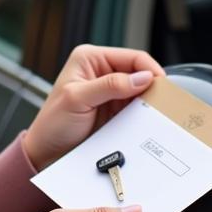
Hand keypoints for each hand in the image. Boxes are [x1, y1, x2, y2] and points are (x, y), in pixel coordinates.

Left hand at [22, 44, 164, 172]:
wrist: (45, 154)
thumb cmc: (52, 123)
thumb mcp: (78, 99)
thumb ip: (110, 85)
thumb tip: (142, 77)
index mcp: (90, 59)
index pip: (131, 57)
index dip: (149, 69)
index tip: (163, 86)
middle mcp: (101, 71)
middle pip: (138, 73)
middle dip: (152, 87)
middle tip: (166, 103)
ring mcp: (109, 92)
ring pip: (140, 92)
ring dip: (149, 103)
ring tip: (160, 114)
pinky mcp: (114, 111)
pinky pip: (136, 109)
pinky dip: (144, 115)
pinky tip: (148, 123)